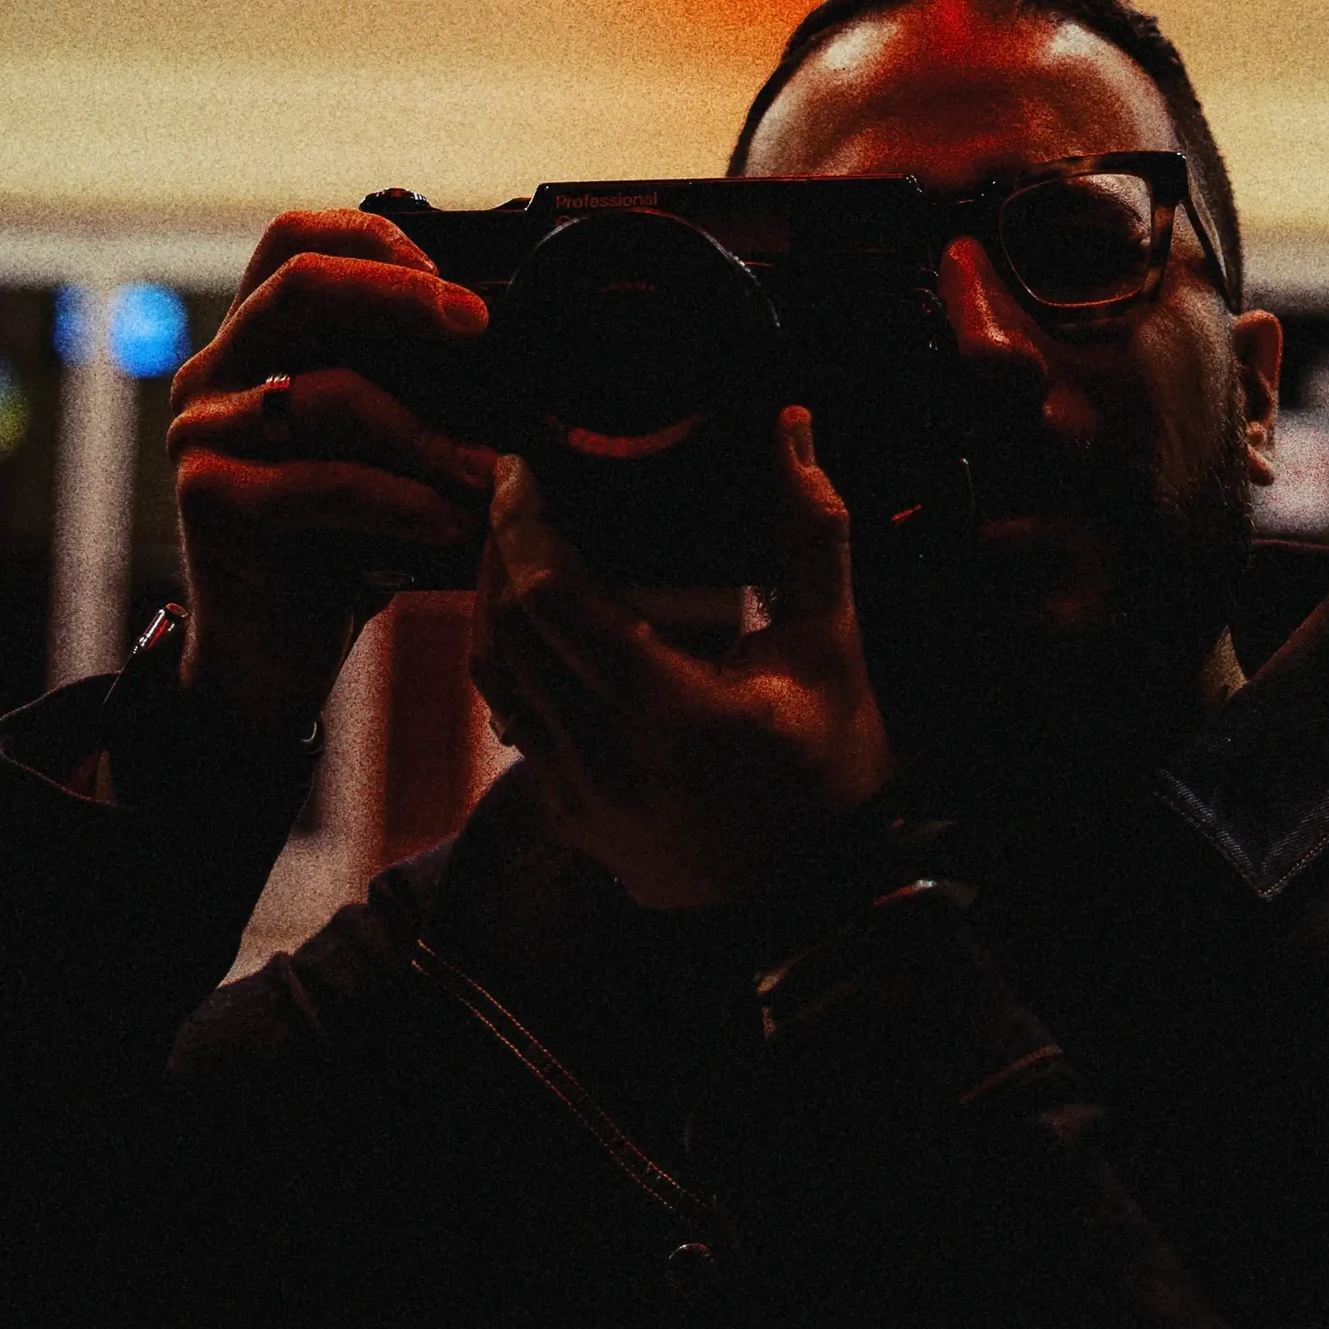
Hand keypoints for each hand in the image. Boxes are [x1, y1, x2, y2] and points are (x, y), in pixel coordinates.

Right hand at [166, 211, 497, 747]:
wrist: (270, 657)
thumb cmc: (341, 539)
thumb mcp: (384, 446)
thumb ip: (416, 384)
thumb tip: (518, 338)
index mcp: (257, 338)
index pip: (295, 239)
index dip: (376, 238)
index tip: (460, 289)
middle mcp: (218, 371)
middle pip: (301, 284)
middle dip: (401, 297)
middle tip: (478, 329)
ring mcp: (201, 433)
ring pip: (324, 395)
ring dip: (426, 435)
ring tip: (488, 473)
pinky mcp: (206, 499)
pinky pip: (315, 484)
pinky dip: (397, 500)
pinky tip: (447, 524)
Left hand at [470, 408, 896, 909]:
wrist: (821, 899)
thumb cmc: (834, 767)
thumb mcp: (832, 648)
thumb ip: (811, 534)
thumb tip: (792, 428)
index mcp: (668, 711)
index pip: (556, 601)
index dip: (527, 526)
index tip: (524, 470)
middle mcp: (605, 758)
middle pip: (508, 633)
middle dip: (499, 552)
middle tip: (514, 493)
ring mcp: (578, 797)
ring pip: (497, 680)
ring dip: (494, 606)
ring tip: (515, 549)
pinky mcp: (570, 817)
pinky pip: (516, 722)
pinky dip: (515, 663)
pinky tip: (542, 628)